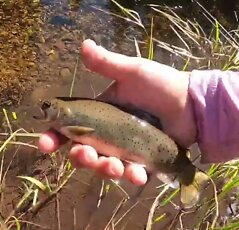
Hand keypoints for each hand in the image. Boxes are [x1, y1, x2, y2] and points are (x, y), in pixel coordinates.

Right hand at [37, 39, 196, 185]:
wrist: (193, 103)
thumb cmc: (161, 85)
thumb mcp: (132, 72)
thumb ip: (107, 63)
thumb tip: (83, 44)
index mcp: (100, 115)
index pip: (70, 128)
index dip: (54, 138)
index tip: (45, 144)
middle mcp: (108, 135)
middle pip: (84, 153)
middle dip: (80, 158)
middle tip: (85, 155)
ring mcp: (125, 151)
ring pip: (106, 167)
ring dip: (104, 170)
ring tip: (114, 167)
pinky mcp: (145, 163)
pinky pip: (133, 175)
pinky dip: (132, 177)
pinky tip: (136, 174)